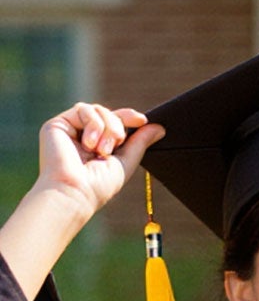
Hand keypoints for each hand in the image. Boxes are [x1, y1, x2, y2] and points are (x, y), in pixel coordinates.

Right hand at [33, 104, 159, 223]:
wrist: (75, 191)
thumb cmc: (99, 185)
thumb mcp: (126, 162)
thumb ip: (140, 143)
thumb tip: (159, 127)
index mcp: (98, 145)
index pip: (115, 122)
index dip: (129, 117)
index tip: (142, 120)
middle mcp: (83, 136)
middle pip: (108, 113)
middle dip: (118, 126)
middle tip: (116, 144)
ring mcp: (70, 129)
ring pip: (97, 109)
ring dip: (107, 127)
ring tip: (102, 150)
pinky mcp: (57, 124)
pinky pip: (83, 109)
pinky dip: (93, 124)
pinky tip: (89, 144)